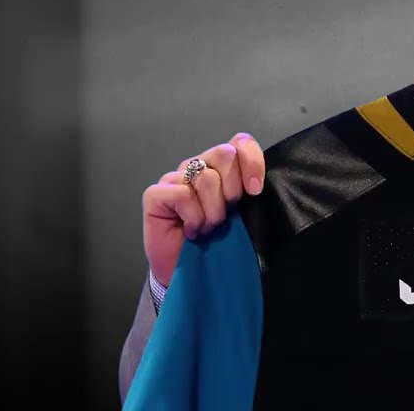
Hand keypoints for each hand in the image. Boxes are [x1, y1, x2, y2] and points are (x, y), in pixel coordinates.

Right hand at [142, 132, 265, 285]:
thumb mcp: (244, 215)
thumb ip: (250, 191)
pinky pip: (182, 195)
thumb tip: (258, 183)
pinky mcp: (155, 194)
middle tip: (227, 214)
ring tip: (208, 227)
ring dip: (213, 211)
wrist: (190, 272)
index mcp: (222, 167)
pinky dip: (193, 218)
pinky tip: (191, 231)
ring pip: (206, 177)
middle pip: (225, 154)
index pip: (241, 142)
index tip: (255, 191)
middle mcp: (198, 166)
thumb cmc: (218, 242)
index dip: (252, 161)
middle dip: (232, 189)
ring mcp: (174, 178)